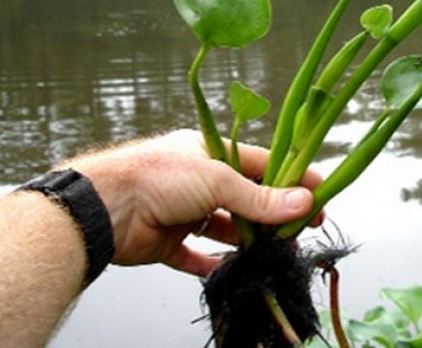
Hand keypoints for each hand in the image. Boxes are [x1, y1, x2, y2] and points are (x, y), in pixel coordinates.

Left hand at [62, 129, 320, 276]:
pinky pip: (195, 255)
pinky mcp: (166, 240)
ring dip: (248, 241)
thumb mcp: (217, 180)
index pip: (262, 164)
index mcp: (210, 152)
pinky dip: (212, 263)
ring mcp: (182, 211)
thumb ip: (259, 196)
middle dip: (273, 215)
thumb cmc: (157, 177)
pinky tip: (230, 269)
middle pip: (246, 199)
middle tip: (300, 232)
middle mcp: (197, 180)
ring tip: (274, 254)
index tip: (318, 195)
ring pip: (225, 228)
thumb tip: (302, 203)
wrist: (103, 208)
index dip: (291, 179)